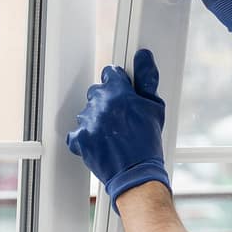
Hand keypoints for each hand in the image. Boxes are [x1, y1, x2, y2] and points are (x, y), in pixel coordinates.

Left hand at [66, 49, 169, 211]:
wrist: (136, 174)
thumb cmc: (148, 143)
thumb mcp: (155, 108)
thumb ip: (147, 79)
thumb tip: (143, 56)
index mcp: (120, 93)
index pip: (110, 73)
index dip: (118, 82)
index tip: (122, 91)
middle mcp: (101, 105)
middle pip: (97, 91)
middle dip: (107, 100)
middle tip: (120, 116)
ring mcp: (88, 122)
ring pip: (87, 111)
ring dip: (96, 118)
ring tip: (112, 132)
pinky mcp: (80, 139)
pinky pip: (77, 131)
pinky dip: (85, 136)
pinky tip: (99, 141)